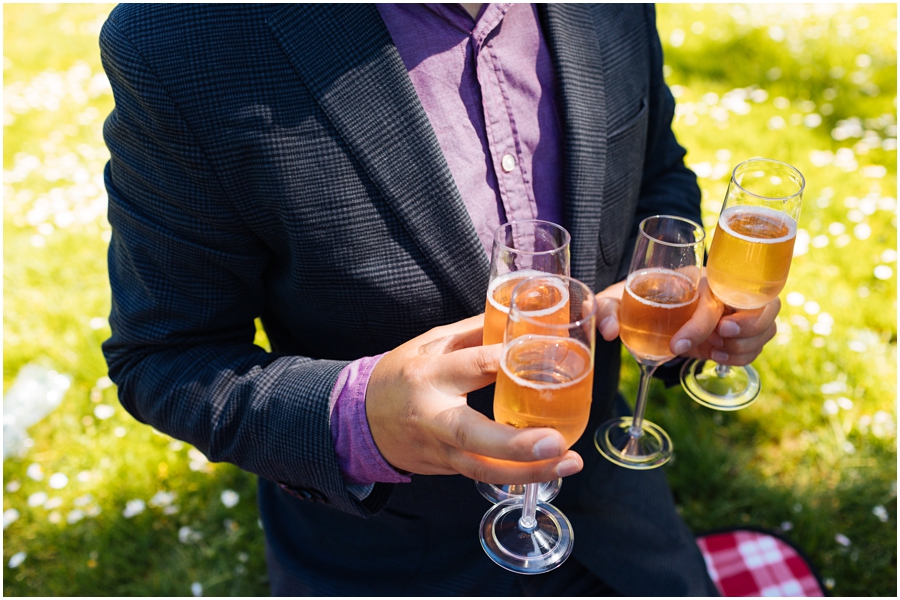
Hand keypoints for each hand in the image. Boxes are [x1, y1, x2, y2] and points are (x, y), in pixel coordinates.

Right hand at [365, 314, 582, 483]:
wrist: (360, 420)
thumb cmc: (400, 375)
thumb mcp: (429, 344)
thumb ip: (473, 333)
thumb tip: (516, 318)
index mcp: (429, 375)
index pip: (472, 365)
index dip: (508, 360)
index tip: (547, 354)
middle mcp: (432, 416)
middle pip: (472, 435)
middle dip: (516, 444)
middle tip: (557, 441)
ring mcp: (437, 449)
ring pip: (481, 469)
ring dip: (528, 471)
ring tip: (569, 462)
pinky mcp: (444, 469)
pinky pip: (483, 475)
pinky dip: (517, 475)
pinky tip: (549, 469)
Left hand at [593, 272, 779, 365]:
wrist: (650, 304)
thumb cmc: (637, 295)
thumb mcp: (617, 299)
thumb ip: (607, 309)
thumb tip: (607, 331)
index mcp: (699, 277)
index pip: (713, 297)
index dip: (699, 325)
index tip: (677, 345)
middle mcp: (726, 290)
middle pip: (764, 302)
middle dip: (749, 326)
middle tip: (719, 340)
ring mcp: (738, 310)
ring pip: (767, 325)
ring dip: (745, 345)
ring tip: (714, 350)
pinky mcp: (740, 330)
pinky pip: (759, 343)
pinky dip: (744, 355)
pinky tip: (719, 355)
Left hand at [672, 285, 779, 365]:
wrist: (675, 312)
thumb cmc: (684, 295)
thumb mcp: (688, 300)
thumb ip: (695, 322)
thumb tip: (680, 346)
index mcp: (740, 286)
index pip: (767, 301)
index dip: (749, 320)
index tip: (722, 327)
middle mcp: (750, 306)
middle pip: (768, 326)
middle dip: (741, 337)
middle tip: (716, 335)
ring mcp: (748, 326)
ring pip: (759, 344)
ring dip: (732, 348)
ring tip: (710, 340)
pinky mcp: (741, 343)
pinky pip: (748, 357)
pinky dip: (730, 359)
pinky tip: (714, 352)